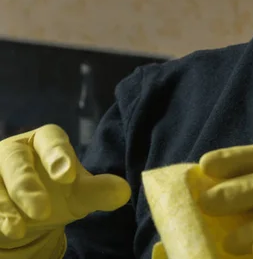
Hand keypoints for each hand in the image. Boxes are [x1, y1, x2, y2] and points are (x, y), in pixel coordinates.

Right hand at [0, 124, 130, 250]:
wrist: (26, 213)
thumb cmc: (56, 192)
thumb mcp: (78, 192)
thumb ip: (98, 190)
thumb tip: (124, 192)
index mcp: (44, 141)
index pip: (50, 139)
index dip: (58, 154)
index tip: (68, 175)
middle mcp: (15, 151)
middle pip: (15, 160)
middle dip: (26, 185)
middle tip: (43, 211)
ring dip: (5, 207)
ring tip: (19, 229)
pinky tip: (6, 230)